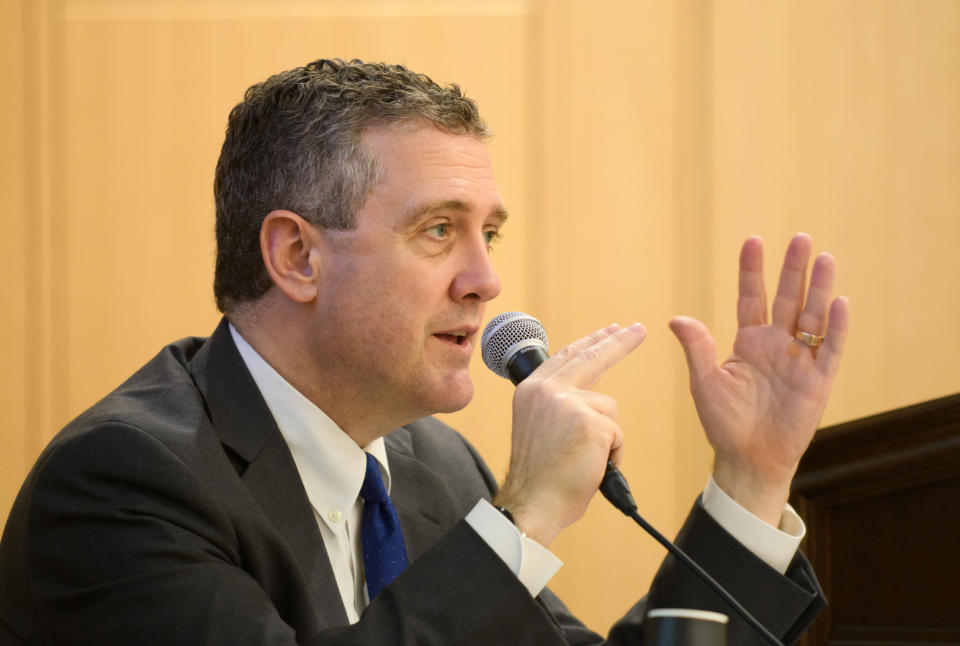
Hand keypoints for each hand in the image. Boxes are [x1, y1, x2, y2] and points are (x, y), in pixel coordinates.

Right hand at [494, 322, 646, 545]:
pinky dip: (612, 453)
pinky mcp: (591, 421)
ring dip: (606, 436)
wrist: (533, 503)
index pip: (565, 356)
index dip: (590, 343)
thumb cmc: (539, 476)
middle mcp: (547, 390)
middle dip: (619, 342)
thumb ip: (556, 405)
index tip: (609, 330)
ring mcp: (568, 402)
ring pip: (608, 409)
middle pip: (591, 358)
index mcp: (530, 390)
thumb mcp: (537, 427)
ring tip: (583, 460)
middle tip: (638, 329)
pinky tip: (591, 466)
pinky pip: (616, 433)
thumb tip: (589, 396)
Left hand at [669, 234, 849, 525]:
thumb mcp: (705, 382)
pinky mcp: (818, 381)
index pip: (752, 297)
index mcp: (749, 341)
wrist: (747, 458)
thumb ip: (697, 348)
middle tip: (801, 238)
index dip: (752, 271)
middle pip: (788, 299)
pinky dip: (835, 329)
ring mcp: (799, 361)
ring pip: (813, 317)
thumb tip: (675, 318)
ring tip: (825, 258)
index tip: (753, 241)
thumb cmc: (724, 422)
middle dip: (793, 269)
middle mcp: (776, 345)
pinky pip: (829, 350)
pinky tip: (839, 303)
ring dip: (819, 289)